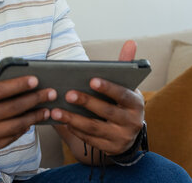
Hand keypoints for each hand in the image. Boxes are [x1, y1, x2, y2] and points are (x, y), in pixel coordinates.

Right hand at [0, 46, 55, 156]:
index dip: (19, 85)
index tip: (35, 80)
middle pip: (12, 108)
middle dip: (34, 100)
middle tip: (51, 93)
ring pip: (15, 125)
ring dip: (34, 117)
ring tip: (47, 109)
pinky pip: (10, 138)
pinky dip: (23, 130)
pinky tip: (31, 121)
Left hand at [52, 40, 144, 154]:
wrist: (128, 133)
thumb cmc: (122, 102)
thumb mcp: (126, 85)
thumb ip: (125, 65)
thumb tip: (131, 42)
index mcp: (136, 103)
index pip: (123, 95)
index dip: (108, 88)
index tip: (91, 79)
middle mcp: (132, 122)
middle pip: (106, 112)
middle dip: (86, 102)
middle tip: (67, 94)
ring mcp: (120, 137)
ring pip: (94, 128)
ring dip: (73, 119)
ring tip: (55, 111)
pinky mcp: (109, 149)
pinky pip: (89, 139)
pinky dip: (74, 130)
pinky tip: (61, 121)